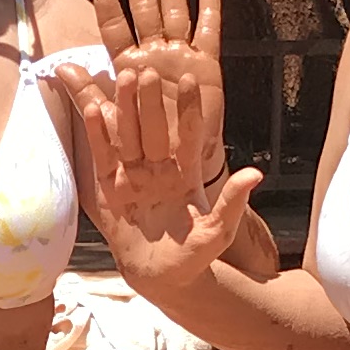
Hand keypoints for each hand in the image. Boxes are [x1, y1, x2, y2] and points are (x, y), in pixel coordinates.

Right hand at [76, 66, 260, 308]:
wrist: (163, 278)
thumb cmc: (194, 256)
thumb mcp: (217, 232)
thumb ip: (232, 202)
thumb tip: (255, 173)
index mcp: (186, 174)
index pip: (187, 135)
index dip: (187, 110)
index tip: (190, 81)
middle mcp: (159, 169)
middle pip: (153, 129)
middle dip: (150, 101)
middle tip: (148, 71)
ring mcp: (133, 177)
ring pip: (128, 136)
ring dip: (125, 108)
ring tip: (123, 78)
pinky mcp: (110, 189)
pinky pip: (104, 157)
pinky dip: (98, 135)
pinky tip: (94, 109)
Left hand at [84, 0, 224, 186]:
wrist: (176, 170)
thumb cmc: (142, 145)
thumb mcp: (109, 122)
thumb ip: (86, 94)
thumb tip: (57, 67)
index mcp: (129, 64)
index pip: (114, 23)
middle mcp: (154, 55)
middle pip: (145, 10)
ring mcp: (180, 58)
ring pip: (174, 14)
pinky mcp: (206, 68)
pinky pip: (208, 35)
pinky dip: (209, 13)